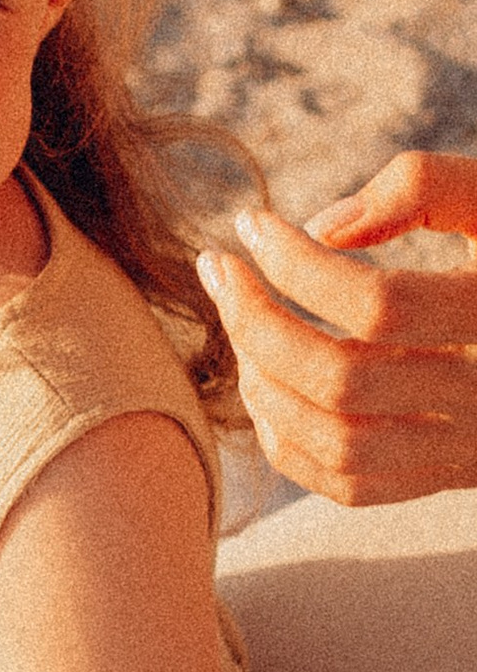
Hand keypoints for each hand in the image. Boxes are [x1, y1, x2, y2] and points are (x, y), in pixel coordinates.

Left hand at [197, 153, 476, 505]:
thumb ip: (425, 186)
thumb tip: (322, 229)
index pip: (380, 306)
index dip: (299, 264)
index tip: (252, 223)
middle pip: (344, 381)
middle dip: (258, 323)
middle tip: (219, 270)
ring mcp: (468, 449)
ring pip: (337, 443)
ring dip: (262, 384)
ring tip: (239, 321)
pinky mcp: (448, 477)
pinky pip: (348, 486)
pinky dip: (287, 442)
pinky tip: (264, 382)